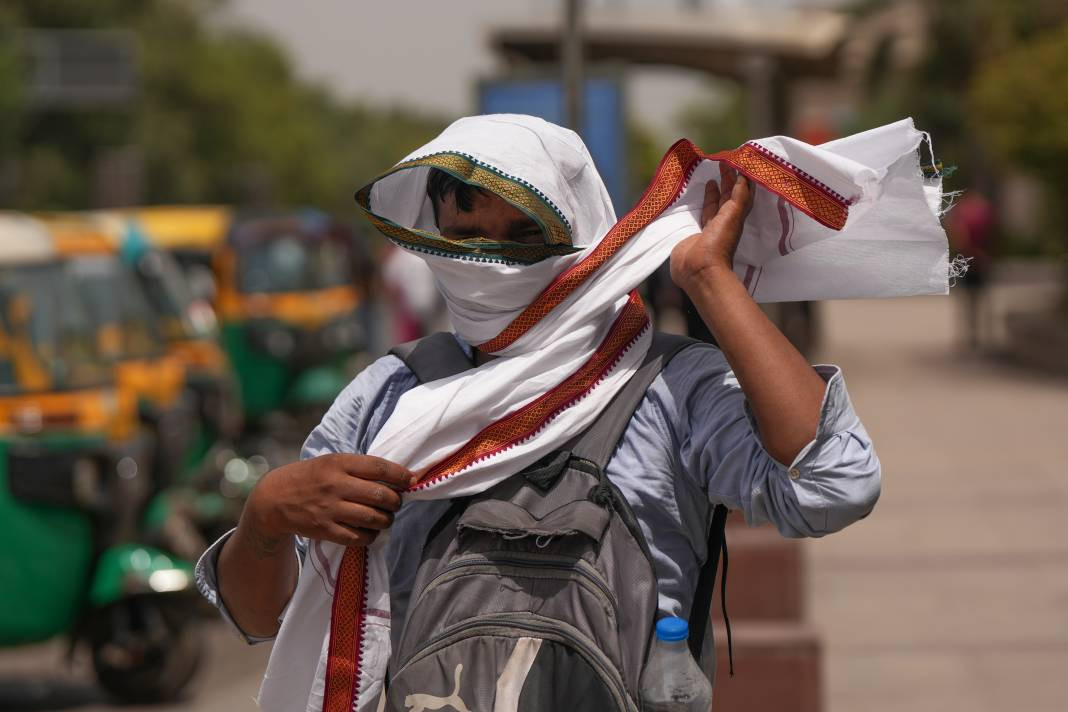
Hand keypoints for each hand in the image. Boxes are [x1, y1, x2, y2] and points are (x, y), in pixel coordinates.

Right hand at [244, 454, 414, 548]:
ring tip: (385, 517)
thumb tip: (395, 476)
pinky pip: (360, 537)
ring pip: (374, 518)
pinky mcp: (326, 530)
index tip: (411, 480)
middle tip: (396, 502)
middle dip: (396, 501)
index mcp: (339, 463)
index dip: (400, 475)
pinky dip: (371, 536)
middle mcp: (336, 485)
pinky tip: (370, 531)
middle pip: (381, 495)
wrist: (274, 499)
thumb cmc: (310, 477)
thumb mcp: (331, 462)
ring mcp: (330, 509)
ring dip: (387, 520)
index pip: (379, 468)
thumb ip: (358, 467)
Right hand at [669, 164, 753, 291]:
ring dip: (712, 193)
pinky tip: (694, 196)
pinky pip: (697, 214)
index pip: (740, 194)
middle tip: (722, 165)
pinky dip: (698, 204)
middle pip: (726, 198)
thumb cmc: (719, 243)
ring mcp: (707, 228)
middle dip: (726, 182)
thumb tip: (744, 176)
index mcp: (734, 217)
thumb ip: (739, 196)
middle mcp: (723, 222)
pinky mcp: (692, 233)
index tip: (736, 163)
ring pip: (712, 206)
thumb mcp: (733, 216)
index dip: (740, 180)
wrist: (699, 268)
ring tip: (710, 178)